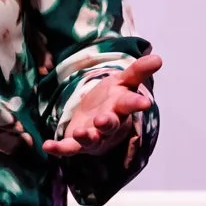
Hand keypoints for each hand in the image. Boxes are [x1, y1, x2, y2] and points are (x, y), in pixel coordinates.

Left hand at [43, 54, 160, 157]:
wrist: (100, 119)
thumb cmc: (113, 99)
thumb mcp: (124, 82)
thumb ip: (138, 71)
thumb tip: (158, 57)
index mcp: (121, 107)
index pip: (130, 104)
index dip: (137, 103)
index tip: (145, 102)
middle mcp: (109, 124)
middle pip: (110, 125)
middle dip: (107, 123)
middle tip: (102, 120)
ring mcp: (94, 135)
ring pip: (91, 139)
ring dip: (86, 137)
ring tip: (79, 132)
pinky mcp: (77, 143)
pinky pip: (69, 148)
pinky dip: (59, 148)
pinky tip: (47, 145)